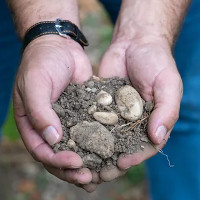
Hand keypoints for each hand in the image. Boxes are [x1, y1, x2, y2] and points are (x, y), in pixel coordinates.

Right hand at [13, 36, 93, 184]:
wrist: (60, 45)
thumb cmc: (42, 62)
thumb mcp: (35, 84)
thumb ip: (40, 112)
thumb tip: (52, 139)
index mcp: (33, 123)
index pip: (41, 150)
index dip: (56, 160)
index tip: (75, 162)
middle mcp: (50, 125)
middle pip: (59, 155)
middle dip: (73, 169)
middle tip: (90, 178)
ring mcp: (67, 120)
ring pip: (76, 147)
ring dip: (87, 162)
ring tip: (100, 176)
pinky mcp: (83, 113)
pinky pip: (90, 131)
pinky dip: (97, 144)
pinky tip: (108, 153)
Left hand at [91, 36, 182, 188]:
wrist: (135, 43)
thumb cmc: (157, 62)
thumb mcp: (168, 84)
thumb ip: (167, 111)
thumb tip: (157, 137)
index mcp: (152, 120)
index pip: (145, 145)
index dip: (135, 156)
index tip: (122, 164)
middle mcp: (133, 120)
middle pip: (123, 146)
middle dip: (112, 161)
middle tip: (99, 174)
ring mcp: (116, 113)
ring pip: (106, 137)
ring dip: (96, 152)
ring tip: (85, 164)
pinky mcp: (101, 103)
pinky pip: (94, 119)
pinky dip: (86, 131)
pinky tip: (76, 141)